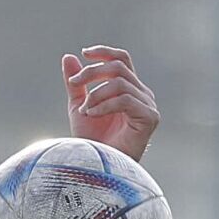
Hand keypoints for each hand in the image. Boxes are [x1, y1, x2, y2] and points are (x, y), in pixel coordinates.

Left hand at [63, 46, 158, 161]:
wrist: (96, 166)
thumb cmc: (90, 140)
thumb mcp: (78, 106)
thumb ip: (75, 84)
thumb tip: (68, 57)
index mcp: (128, 88)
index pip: (122, 60)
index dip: (105, 52)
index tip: (84, 53)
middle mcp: (142, 94)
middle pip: (119, 68)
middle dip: (92, 73)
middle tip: (74, 84)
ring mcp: (148, 106)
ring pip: (121, 83)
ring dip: (96, 93)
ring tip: (84, 110)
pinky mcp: (150, 118)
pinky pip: (126, 99)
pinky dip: (104, 104)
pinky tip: (92, 114)